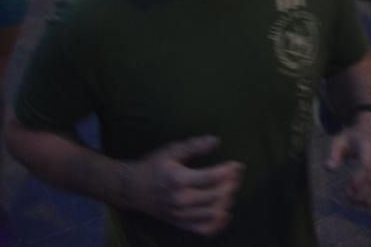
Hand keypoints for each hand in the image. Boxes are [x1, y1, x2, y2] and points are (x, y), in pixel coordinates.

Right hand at [126, 136, 244, 236]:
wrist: (133, 189)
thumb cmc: (153, 166)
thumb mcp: (171, 151)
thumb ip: (194, 146)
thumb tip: (216, 140)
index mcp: (178, 179)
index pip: (210, 177)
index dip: (228, 171)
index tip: (237, 165)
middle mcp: (180, 200)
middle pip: (214, 196)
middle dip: (230, 185)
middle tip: (237, 176)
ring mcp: (180, 215)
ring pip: (212, 213)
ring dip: (226, 201)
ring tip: (231, 190)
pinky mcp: (180, 224)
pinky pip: (204, 230)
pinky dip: (218, 224)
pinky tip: (225, 213)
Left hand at [325, 114, 370, 209]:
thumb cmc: (353, 138)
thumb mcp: (339, 141)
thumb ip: (333, 154)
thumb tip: (329, 168)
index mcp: (368, 148)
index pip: (366, 168)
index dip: (357, 182)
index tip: (346, 190)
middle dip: (361, 195)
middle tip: (349, 199)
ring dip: (370, 200)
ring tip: (357, 203)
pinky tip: (366, 203)